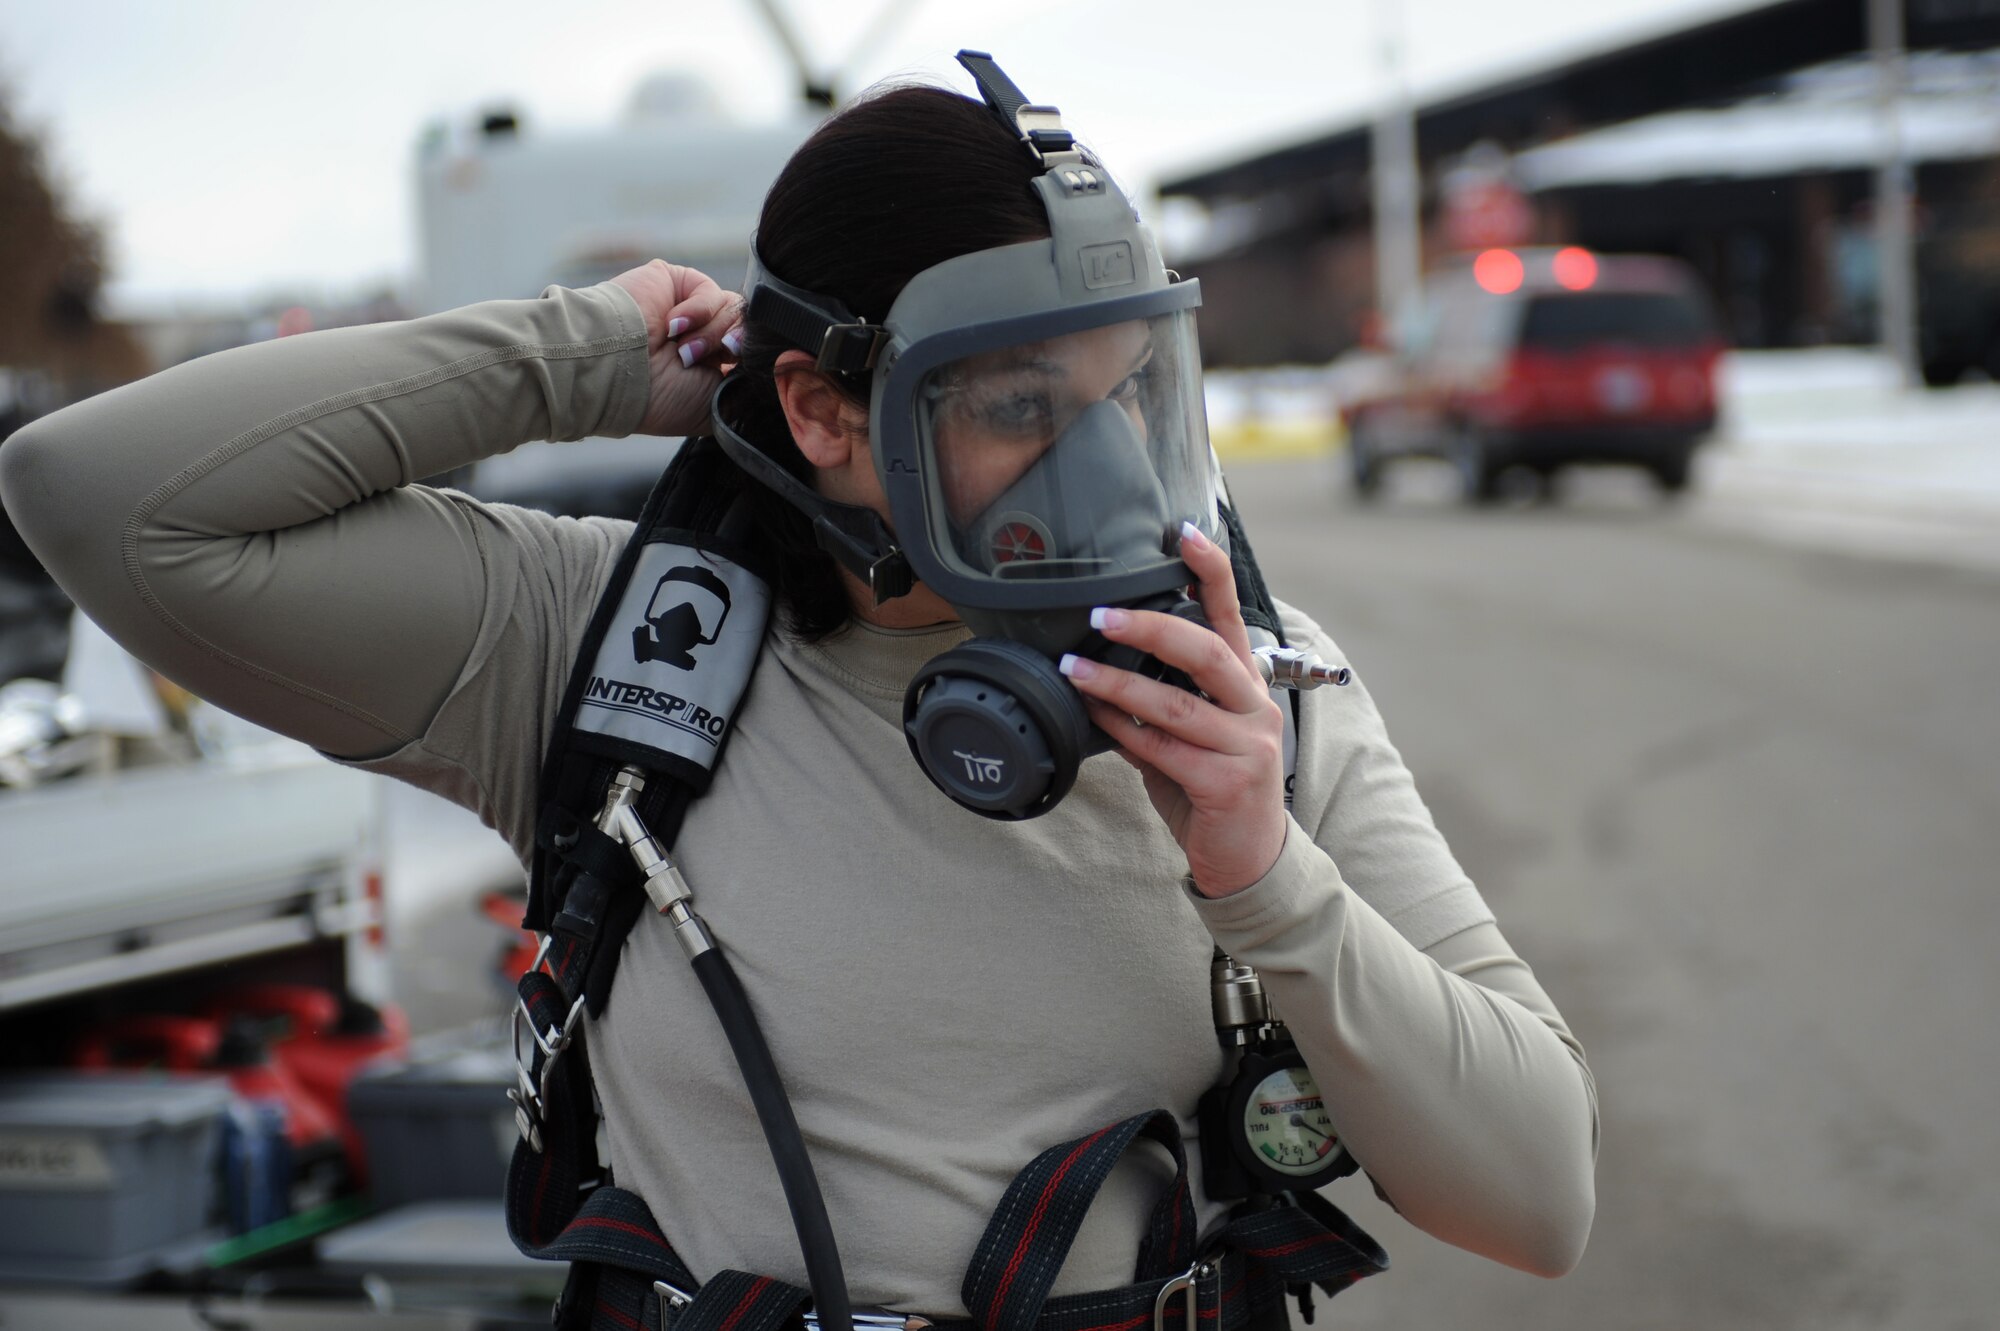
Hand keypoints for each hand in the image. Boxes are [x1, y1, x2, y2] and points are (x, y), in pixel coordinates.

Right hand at [607, 260, 743, 435]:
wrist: (618, 371)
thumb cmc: (659, 398)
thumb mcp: (714, 405)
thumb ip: (743, 386)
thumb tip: (774, 368)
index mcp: (711, 368)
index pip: (752, 353)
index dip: (754, 359)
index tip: (742, 370)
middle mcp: (704, 337)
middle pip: (748, 329)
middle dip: (735, 346)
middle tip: (716, 357)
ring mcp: (691, 309)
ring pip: (733, 310)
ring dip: (711, 334)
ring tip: (684, 351)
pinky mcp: (678, 282)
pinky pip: (710, 290)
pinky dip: (698, 311)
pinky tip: (673, 327)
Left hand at [1059, 523, 1288, 897]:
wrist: (1247, 861)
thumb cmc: (1212, 789)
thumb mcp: (1192, 736)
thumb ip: (1162, 700)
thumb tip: (1099, 664)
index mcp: (1246, 686)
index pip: (1232, 617)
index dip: (1211, 572)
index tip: (1184, 533)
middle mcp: (1254, 708)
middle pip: (1206, 650)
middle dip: (1151, 626)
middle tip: (1100, 614)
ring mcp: (1247, 746)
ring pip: (1176, 703)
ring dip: (1116, 683)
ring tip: (1072, 669)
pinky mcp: (1228, 783)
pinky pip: (1163, 748)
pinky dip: (1122, 729)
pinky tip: (1093, 715)